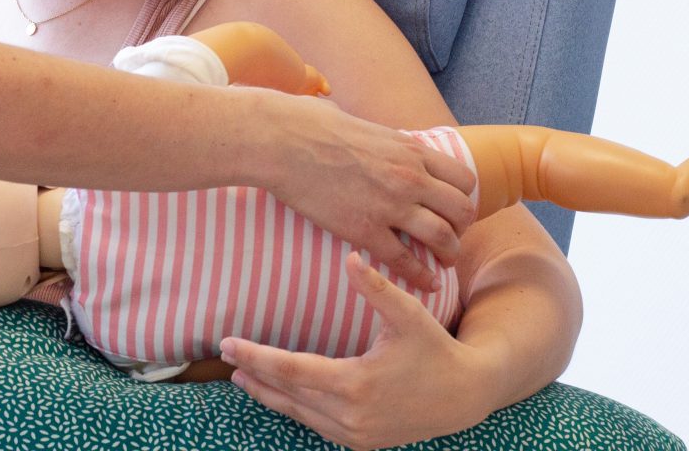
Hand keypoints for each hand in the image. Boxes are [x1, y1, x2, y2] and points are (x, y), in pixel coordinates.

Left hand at [220, 252, 490, 449]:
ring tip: (241, 375)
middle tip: (224, 354)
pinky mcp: (361, 442)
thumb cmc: (435, 348)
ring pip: (298, 414)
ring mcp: (355, 434)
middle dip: (254, 373)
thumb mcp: (409, 315)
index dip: (256, 356)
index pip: (291, 370)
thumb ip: (377, 288)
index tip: (227, 344)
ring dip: (268, 395)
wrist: (464, 396)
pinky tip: (278, 394)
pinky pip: (316, 426)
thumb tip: (350, 257)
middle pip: (287, 394)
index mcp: (356, 383)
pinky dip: (294, 409)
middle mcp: (351, 415)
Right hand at [267, 95, 475, 289]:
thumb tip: (350, 122)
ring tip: (443, 262)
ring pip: (443, 238)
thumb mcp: (357, 122)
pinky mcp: (365, 229)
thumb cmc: (308, 124)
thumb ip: (371, 133)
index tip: (451, 210)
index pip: (463, 179)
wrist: (280, 141)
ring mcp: (390, 205)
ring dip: (448, 254)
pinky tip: (426, 283)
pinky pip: (405, 260)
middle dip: (461, 229)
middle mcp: (409, 177)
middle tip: (450, 239)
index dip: (462, 198)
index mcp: (410, 150)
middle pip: (461, 211)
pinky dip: (420, 276)